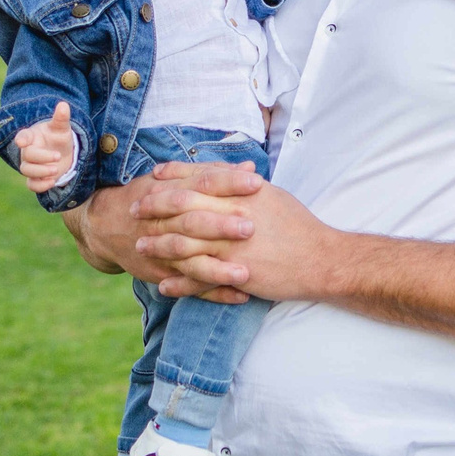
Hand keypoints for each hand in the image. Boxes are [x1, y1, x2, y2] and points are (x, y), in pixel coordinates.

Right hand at [12, 102, 76, 191]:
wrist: (63, 153)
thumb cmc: (58, 137)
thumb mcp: (62, 128)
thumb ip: (61, 118)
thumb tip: (64, 105)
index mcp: (32, 136)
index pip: (23, 136)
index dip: (21, 139)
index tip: (21, 141)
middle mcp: (28, 151)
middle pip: (27, 156)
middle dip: (42, 158)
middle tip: (58, 156)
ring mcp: (30, 165)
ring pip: (27, 171)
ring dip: (41, 172)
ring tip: (56, 170)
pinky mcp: (35, 178)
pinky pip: (31, 185)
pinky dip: (40, 186)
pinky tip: (52, 182)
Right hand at [105, 161, 263, 299]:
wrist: (105, 226)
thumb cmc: (149, 197)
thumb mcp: (174, 180)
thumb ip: (213, 173)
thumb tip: (250, 168)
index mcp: (171, 191)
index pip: (202, 183)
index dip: (228, 182)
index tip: (256, 183)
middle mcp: (166, 221)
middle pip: (194, 222)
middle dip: (221, 226)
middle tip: (251, 227)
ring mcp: (163, 250)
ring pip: (190, 261)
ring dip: (217, 269)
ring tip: (245, 273)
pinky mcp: (163, 273)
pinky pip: (190, 286)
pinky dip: (214, 293)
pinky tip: (240, 296)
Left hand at [145, 180, 339, 304]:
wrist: (320, 259)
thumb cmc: (298, 226)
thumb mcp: (271, 195)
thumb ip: (244, 184)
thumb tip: (229, 170)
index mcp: (240, 193)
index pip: (197, 179)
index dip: (172, 178)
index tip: (152, 179)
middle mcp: (231, 215)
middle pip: (182, 207)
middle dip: (154, 208)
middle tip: (134, 210)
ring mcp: (231, 245)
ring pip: (184, 243)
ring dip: (159, 245)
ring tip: (140, 247)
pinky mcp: (235, 272)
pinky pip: (199, 278)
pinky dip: (180, 283)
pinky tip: (164, 285)